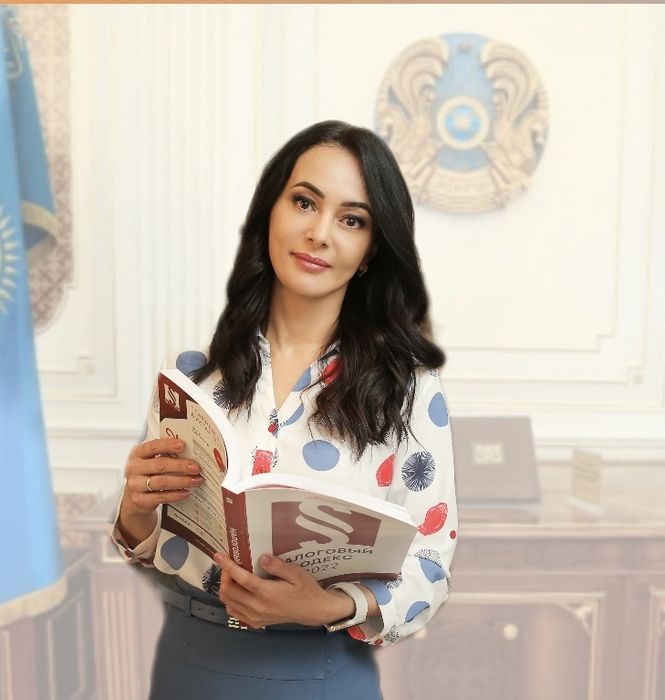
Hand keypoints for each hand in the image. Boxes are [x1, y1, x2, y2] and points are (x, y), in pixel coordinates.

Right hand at [121, 437, 202, 517]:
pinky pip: (161, 497)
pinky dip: (175, 495)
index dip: (167, 445)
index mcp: (137, 453)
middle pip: (159, 465)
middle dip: (180, 466)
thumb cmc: (148, 473)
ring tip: (196, 480)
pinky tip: (186, 492)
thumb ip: (165, 454)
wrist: (133, 497)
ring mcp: (135, 485)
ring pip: (161, 482)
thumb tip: (190, 451)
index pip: (152, 446)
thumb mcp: (151, 460)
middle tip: (196, 467)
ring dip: (182, 481)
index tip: (183, 445)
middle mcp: (134, 468)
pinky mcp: (139, 500)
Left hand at [214, 552, 354, 628]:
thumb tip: (261, 558)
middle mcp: (257, 607)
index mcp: (267, 593)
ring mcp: (255, 617)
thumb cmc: (305, 589)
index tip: (218, 555)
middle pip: (229, 592)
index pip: (240, 579)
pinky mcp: (255, 623)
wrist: (312, 611)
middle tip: (230, 563)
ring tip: (233, 576)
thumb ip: (278, 566)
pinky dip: (230, 600)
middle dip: (225, 575)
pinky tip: (238, 591)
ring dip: (226, 588)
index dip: (227, 566)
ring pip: (228, 603)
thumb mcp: (296, 573)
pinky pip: (234, 612)